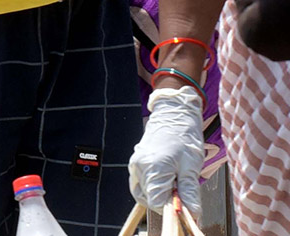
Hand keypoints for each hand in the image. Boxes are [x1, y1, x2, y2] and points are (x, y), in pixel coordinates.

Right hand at [128, 86, 204, 216]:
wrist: (173, 115)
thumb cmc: (184, 137)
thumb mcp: (192, 166)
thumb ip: (189, 192)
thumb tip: (192, 213)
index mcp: (153, 168)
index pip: (157, 203)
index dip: (173, 209)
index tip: (186, 205)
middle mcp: (140, 167)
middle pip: (149, 199)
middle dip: (166, 201)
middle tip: (183, 192)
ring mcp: (135, 164)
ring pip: (143, 192)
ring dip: (158, 195)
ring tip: (175, 184)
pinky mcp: (135, 162)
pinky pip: (139, 183)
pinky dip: (151, 187)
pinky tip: (165, 181)